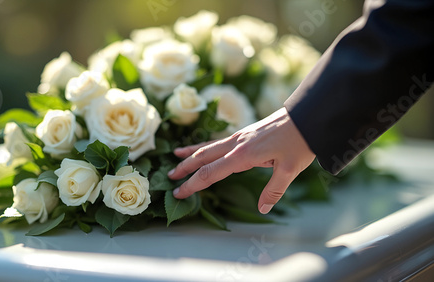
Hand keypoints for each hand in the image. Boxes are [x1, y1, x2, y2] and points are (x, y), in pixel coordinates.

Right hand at [167, 107, 314, 213]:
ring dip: (191, 153)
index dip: (192, 184)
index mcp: (243, 155)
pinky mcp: (245, 133)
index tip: (179, 192)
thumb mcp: (289, 170)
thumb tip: (262, 209)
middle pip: (203, 157)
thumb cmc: (300, 142)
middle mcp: (236, 144)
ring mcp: (240, 136)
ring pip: (208, 145)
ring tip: (175, 156)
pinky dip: (205, 144)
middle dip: (185, 168)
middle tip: (170, 178)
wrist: (307, 116)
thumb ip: (273, 190)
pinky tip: (202, 147)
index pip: (210, 173)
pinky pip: (219, 140)